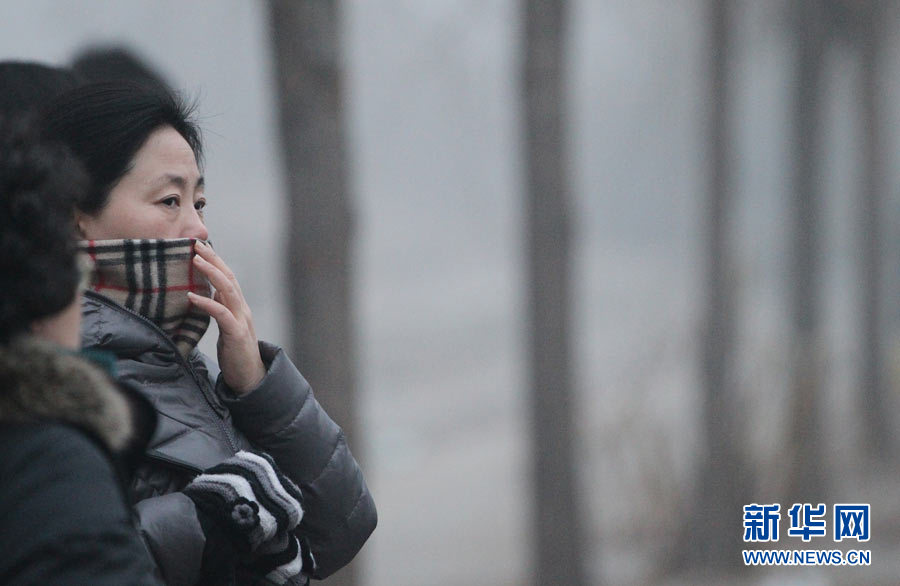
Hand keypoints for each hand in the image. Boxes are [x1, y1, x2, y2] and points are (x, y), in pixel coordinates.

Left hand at [188, 241, 265, 393]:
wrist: (251, 378)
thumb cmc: (236, 353)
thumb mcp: (227, 327)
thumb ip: (222, 309)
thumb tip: (211, 293)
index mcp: (239, 307)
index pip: (228, 278)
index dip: (216, 261)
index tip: (200, 247)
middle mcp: (243, 309)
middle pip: (229, 277)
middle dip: (213, 259)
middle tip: (196, 245)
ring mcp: (241, 320)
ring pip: (228, 290)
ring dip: (211, 273)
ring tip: (195, 261)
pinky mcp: (237, 333)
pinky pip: (222, 313)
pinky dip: (207, 302)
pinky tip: (192, 296)